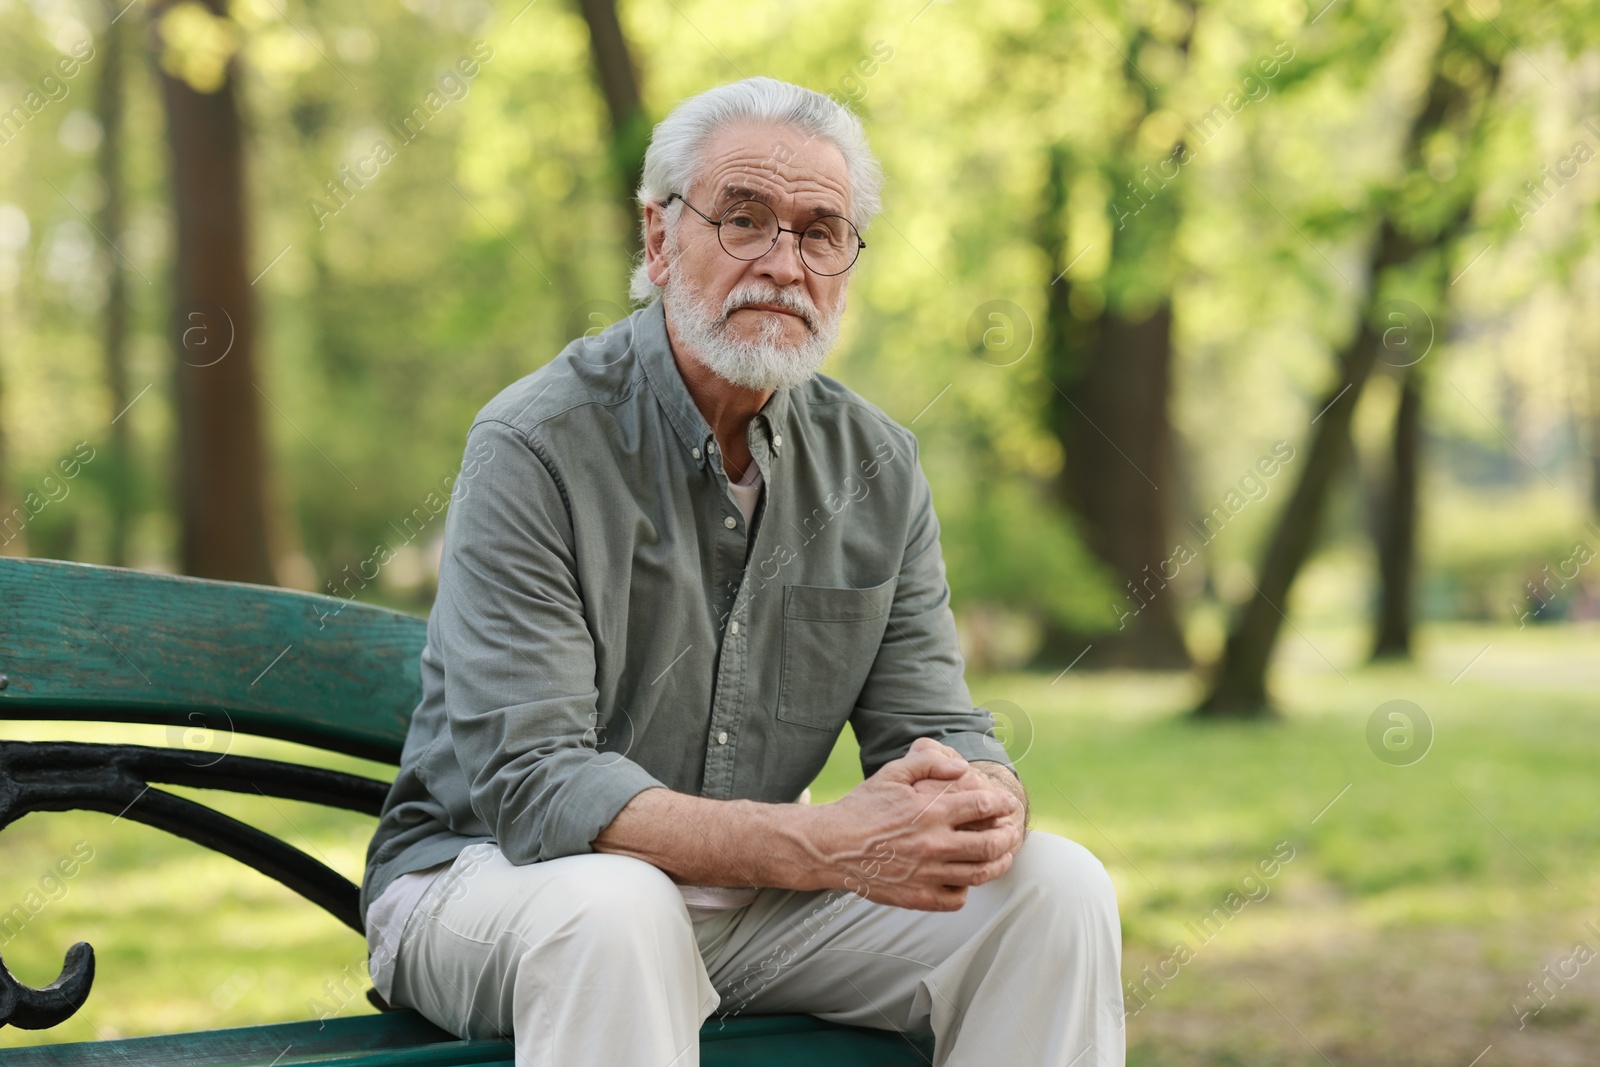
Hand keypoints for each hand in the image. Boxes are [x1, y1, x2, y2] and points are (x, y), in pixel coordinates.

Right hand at [805, 737, 1021, 911]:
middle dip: (1009, 836)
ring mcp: (927, 874)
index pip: (983, 806)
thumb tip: (961, 767)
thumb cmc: (861, 807)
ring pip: (979, 874)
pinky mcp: (917, 897)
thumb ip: (927, 763)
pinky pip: (956, 899)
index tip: (1008, 804)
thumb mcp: (891, 774)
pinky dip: (968, 890)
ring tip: (1004, 857)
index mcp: (929, 811)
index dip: (1002, 804)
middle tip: (1012, 832)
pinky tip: (967, 879)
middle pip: (991, 844)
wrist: (830, 846)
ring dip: (999, 864)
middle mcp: (933, 844)